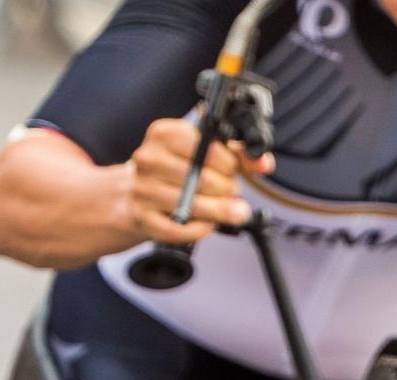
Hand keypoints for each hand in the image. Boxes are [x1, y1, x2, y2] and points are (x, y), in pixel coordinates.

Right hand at [124, 117, 273, 246]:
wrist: (132, 196)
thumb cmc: (172, 171)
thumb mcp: (201, 152)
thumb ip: (236, 154)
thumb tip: (263, 163)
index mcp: (164, 133)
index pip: (210, 148)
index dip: (231, 164)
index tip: (235, 172)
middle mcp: (149, 159)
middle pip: (205, 179)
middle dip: (227, 189)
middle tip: (230, 193)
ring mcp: (142, 190)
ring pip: (195, 205)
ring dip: (219, 212)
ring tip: (227, 211)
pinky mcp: (141, 218)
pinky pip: (181, 229)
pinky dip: (200, 229)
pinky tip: (205, 223)